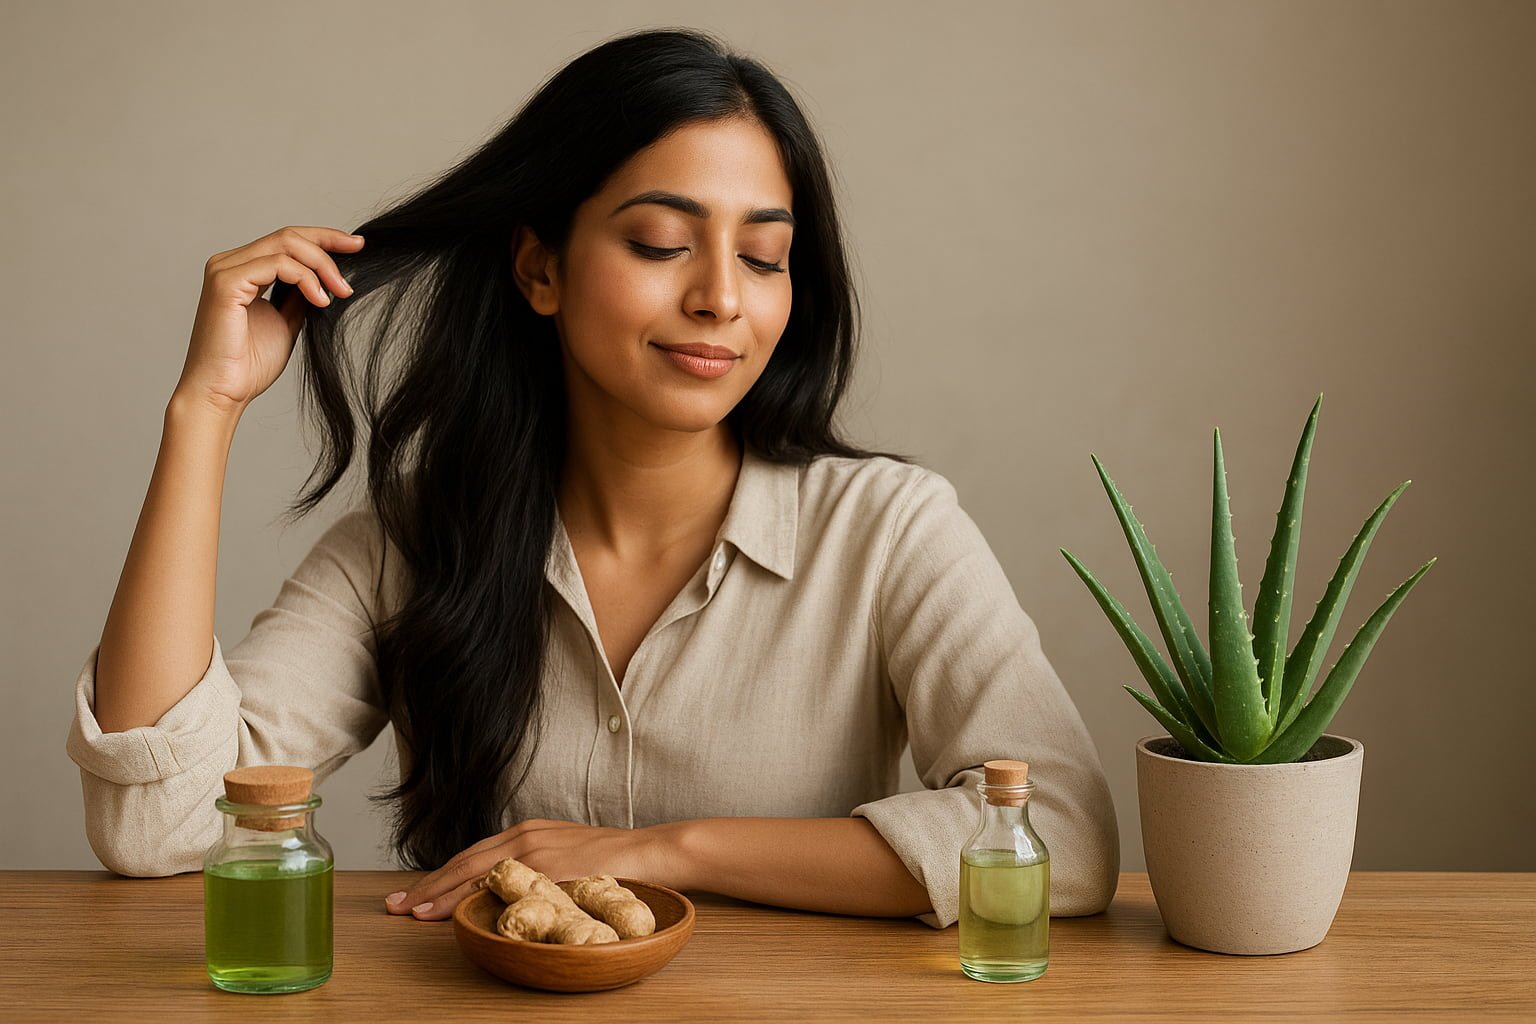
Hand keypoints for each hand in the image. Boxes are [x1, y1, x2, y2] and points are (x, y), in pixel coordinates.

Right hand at [175, 226, 363, 414]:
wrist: (223, 392)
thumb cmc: (248, 365)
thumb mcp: (287, 322)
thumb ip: (300, 296)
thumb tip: (326, 279)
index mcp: (241, 269)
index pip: (286, 240)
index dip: (324, 237)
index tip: (356, 245)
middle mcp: (229, 263)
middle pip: (288, 236)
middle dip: (329, 243)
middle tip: (357, 256)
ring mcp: (225, 270)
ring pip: (285, 244)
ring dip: (322, 265)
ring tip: (341, 291)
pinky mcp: (226, 283)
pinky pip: (277, 264)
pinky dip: (306, 278)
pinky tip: (321, 300)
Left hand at [383, 818, 686, 921]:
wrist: (650, 852)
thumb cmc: (612, 861)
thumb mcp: (566, 857)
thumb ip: (536, 866)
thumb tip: (509, 890)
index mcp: (527, 833)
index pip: (471, 856)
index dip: (439, 876)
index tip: (412, 894)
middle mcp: (525, 836)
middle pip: (463, 863)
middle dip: (426, 885)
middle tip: (395, 905)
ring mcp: (535, 850)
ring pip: (474, 872)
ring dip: (439, 893)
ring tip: (412, 911)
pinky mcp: (548, 867)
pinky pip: (501, 885)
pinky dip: (472, 898)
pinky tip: (453, 912)